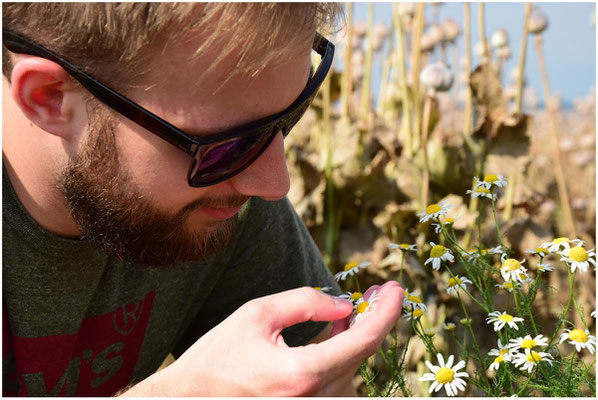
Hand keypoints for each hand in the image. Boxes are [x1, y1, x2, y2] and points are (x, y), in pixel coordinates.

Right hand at [120, 281, 403, 395]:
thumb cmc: (217, 358)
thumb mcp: (256, 314)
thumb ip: (304, 302)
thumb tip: (342, 304)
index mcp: (301, 373)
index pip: (363, 341)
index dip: (386, 312)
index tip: (395, 289)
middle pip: (360, 356)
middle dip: (372, 321)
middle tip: (377, 294)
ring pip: (351, 372)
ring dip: (354, 341)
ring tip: (348, 314)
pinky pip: (337, 386)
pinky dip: (341, 359)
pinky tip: (334, 337)